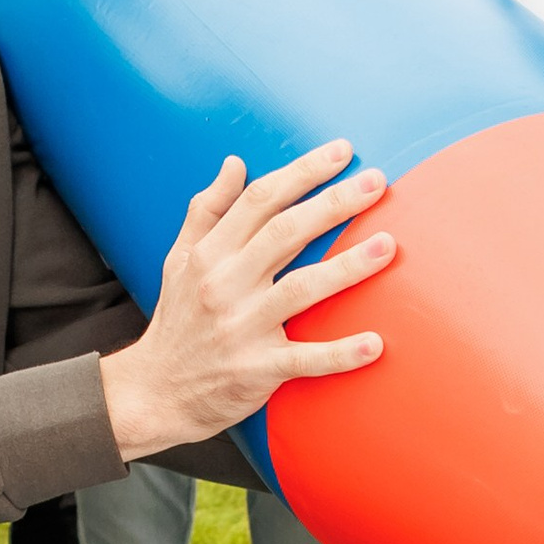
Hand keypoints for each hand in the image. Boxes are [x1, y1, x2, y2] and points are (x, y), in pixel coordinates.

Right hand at [98, 142, 391, 459]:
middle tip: (377, 181)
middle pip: (285, 233)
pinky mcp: (257, 369)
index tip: (341, 152)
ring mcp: (242, 327)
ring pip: (301, 289)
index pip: (260, 200)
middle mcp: (224, 284)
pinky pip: (306, 360)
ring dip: (348, 267)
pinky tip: (374, 344)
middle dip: (334, 203)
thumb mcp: (178, 259)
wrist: (154, 392)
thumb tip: (234, 164)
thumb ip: (207, 210)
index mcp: (209, 254)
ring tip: (388, 245)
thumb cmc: (176, 321)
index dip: (303, 172)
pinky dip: (340, 354)